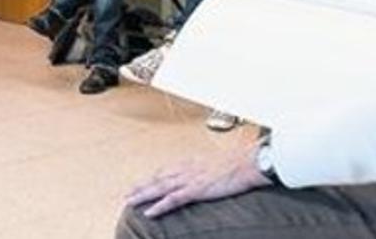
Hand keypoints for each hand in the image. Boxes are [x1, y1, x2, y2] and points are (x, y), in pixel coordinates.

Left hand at [126, 126, 269, 218]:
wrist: (248, 163)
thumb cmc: (237, 163)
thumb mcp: (216, 163)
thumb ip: (205, 169)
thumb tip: (203, 174)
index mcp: (191, 162)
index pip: (165, 171)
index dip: (151, 178)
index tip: (140, 183)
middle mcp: (186, 169)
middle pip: (157, 179)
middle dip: (141, 187)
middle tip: (127, 194)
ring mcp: (190, 179)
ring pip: (160, 188)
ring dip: (143, 195)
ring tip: (130, 202)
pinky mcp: (196, 190)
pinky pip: (173, 200)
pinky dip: (159, 206)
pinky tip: (150, 213)